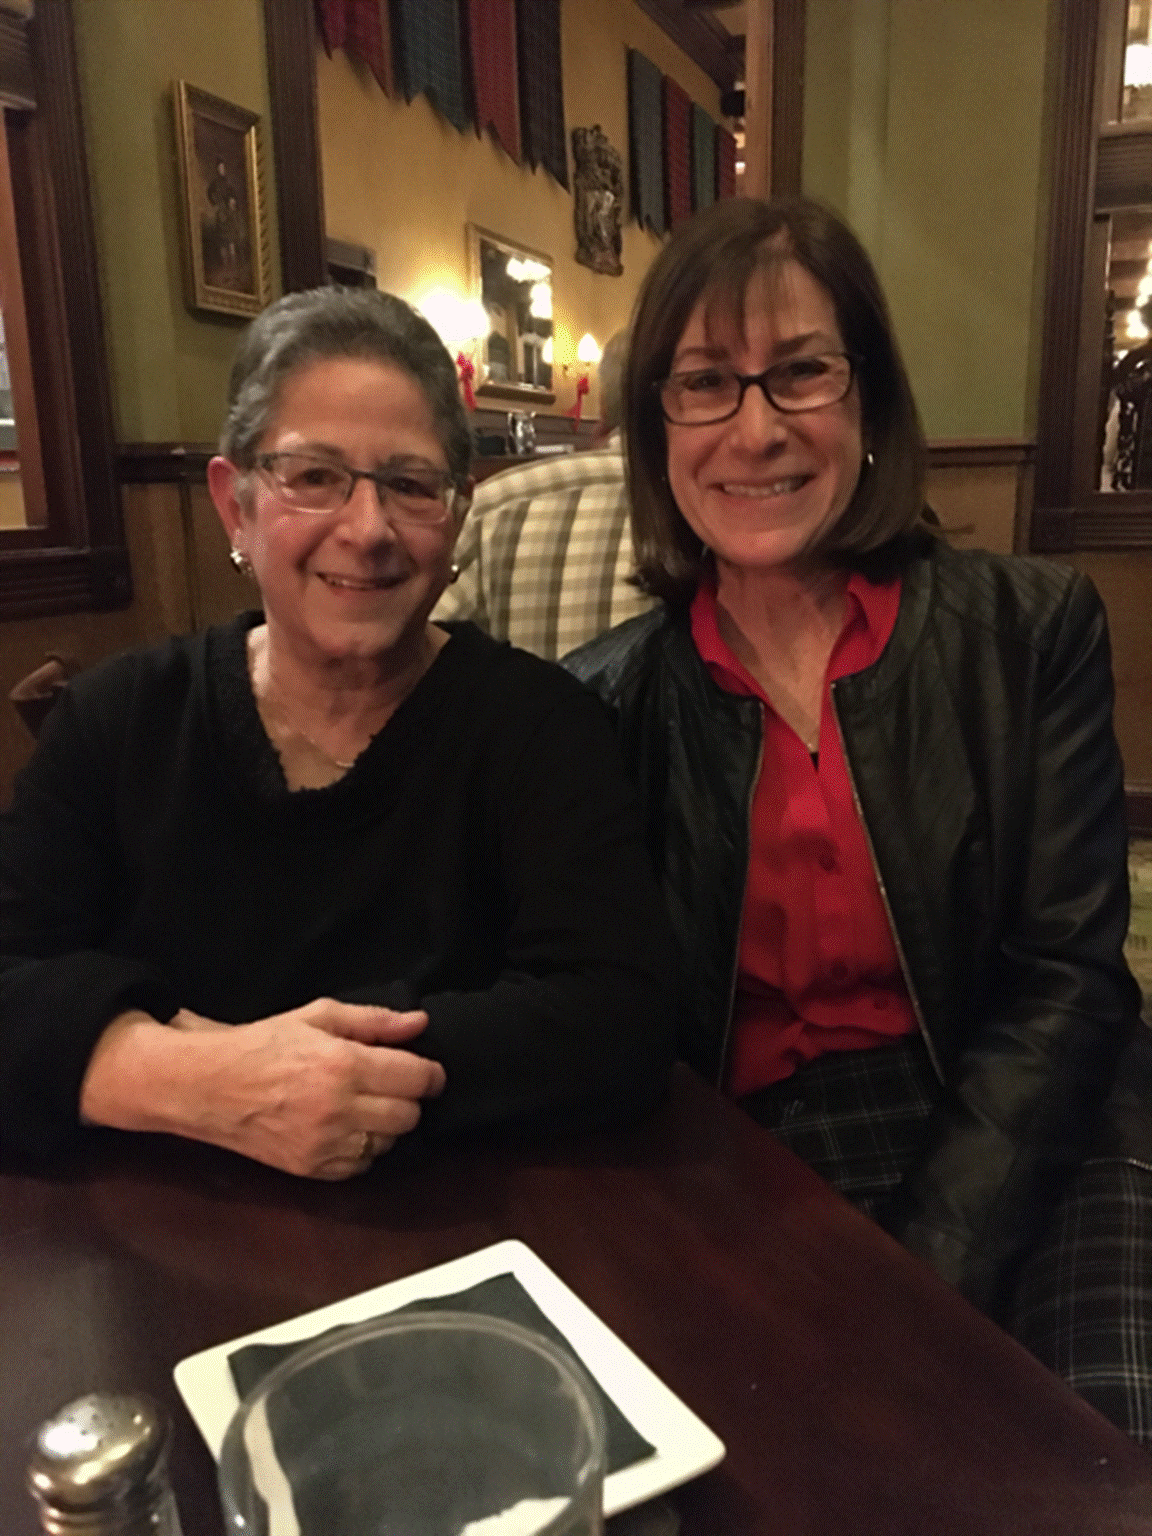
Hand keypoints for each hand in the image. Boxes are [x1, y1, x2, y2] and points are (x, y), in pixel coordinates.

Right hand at [79, 1000, 445, 1179]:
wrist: (208, 1085)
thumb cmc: (262, 1045)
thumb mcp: (318, 1016)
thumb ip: (375, 1021)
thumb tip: (419, 1024)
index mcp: (343, 1065)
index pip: (417, 1078)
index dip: (430, 1074)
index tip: (426, 1071)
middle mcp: (338, 1108)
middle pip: (409, 1115)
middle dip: (407, 1098)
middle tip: (391, 1084)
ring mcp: (324, 1143)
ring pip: (388, 1143)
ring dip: (385, 1125)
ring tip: (362, 1105)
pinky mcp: (311, 1168)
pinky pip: (361, 1167)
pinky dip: (362, 1149)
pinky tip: (344, 1128)